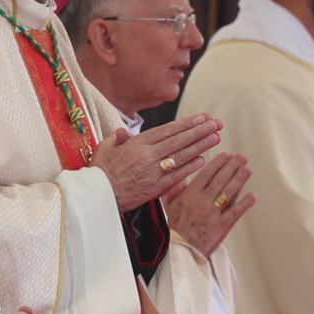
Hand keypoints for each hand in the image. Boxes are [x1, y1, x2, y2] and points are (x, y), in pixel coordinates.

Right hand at [93, 114, 220, 211]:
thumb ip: (117, 138)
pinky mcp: (154, 188)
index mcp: (136, 143)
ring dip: (200, 146)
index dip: (187, 123)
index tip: (202, 117)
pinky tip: (203, 159)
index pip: (167, 130)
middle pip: (179, 140)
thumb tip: (124, 132)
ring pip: (180, 155)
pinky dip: (190, 167)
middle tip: (217, 123)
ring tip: (216, 137)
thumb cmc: (99, 172)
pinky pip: (176, 175)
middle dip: (200, 130)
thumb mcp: (104, 148)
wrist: (96, 196)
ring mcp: (152, 171)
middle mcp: (147, 155)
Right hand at [163, 152, 253, 256]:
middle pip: (220, 180)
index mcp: (189, 195)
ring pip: (228, 193)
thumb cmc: (173, 230)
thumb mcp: (168, 208)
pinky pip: (234, 213)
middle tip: (242, 157)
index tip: (226, 155)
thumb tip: (180, 179)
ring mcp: (212, 214)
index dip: (218, 163)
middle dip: (232, 166)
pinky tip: (252, 196)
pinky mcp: (220, 227)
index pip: (206, 174)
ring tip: (248, 169)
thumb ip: (174, 192)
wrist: (178, 251)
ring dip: (239, 180)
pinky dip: (244, 204)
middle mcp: (202, 202)